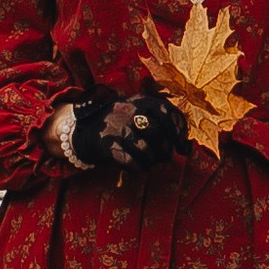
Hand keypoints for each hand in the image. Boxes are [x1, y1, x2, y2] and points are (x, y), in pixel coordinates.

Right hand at [59, 85, 185, 176]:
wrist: (82, 127)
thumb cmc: (119, 122)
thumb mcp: (138, 111)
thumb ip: (161, 122)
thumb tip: (187, 147)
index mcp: (141, 101)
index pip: (169, 112)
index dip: (180, 131)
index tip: (183, 147)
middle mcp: (131, 112)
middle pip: (159, 133)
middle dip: (165, 150)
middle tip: (164, 157)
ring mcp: (118, 128)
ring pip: (146, 149)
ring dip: (152, 161)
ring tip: (150, 162)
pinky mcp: (107, 145)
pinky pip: (131, 161)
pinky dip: (138, 167)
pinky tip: (137, 167)